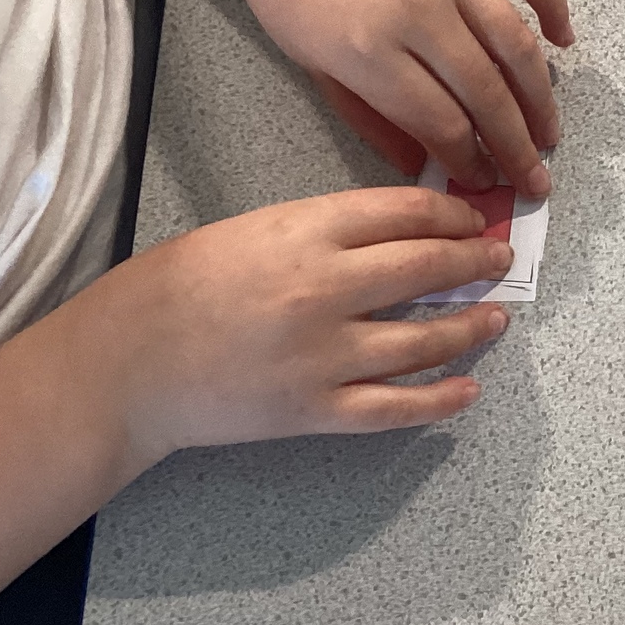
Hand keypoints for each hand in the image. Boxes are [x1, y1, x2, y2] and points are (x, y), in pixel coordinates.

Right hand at [63, 187, 515, 463]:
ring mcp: (323, 355)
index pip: (406, 213)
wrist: (126, 363)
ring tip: (495, 319)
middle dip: (475, 261)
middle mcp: (324, 289)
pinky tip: (467, 389)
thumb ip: (326, 230)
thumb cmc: (179, 287)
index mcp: (306, 233)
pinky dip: (440, 400)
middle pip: (427, 268)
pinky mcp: (315, 410)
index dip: (453, 216)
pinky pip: (395, 408)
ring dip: (470, 327)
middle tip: (498, 261)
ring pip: (424, 339)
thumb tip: (400, 232)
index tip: (473, 220)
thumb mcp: (255, 230)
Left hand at [202, 0, 574, 193]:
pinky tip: (563, 40)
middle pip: (487, 95)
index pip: (442, 123)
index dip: (470, 161)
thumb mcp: (308, 58)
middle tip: (534, 180)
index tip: (484, 181)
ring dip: (542, 98)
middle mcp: (419, 10)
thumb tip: (422, 165)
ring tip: (552, 133)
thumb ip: (370, 116)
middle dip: (516, 148)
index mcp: (368, 49)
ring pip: (517, 46)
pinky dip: (554, 8)